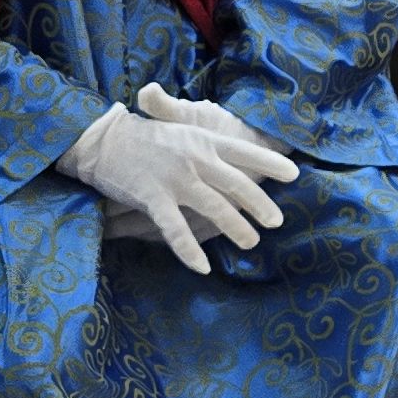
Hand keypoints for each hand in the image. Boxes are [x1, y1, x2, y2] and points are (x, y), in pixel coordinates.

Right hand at [55, 87, 298, 272]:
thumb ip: (208, 145)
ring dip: (235, 228)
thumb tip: (233, 160)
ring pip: (215, 207)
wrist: (103, 138)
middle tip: (277, 221)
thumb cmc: (144, 136)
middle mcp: (196, 158)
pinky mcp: (153, 197)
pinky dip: (190, 250)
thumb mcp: (181, 130)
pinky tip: (203, 267)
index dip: (271, 162)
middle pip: (238, 183)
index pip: (245, 151)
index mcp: (204, 139)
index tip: (294, 174)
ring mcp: (176, 178)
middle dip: (260, 204)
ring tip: (251, 242)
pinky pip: (177, 229)